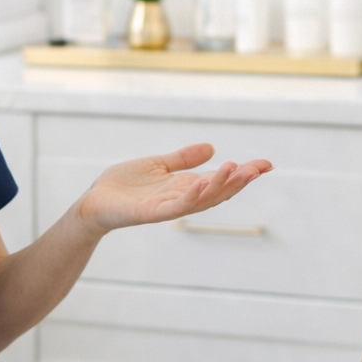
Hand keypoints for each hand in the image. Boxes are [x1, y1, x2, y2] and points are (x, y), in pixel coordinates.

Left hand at [75, 143, 272, 232]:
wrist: (94, 202)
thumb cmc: (123, 186)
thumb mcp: (158, 165)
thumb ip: (182, 159)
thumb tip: (211, 147)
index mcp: (186, 187)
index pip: (220, 181)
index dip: (243, 174)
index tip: (266, 164)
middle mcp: (182, 199)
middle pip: (218, 192)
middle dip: (240, 181)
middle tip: (259, 168)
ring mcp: (168, 208)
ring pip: (201, 199)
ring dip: (220, 185)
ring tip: (236, 168)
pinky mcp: (150, 213)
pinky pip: (175, 206)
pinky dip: (191, 195)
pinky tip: (203, 182)